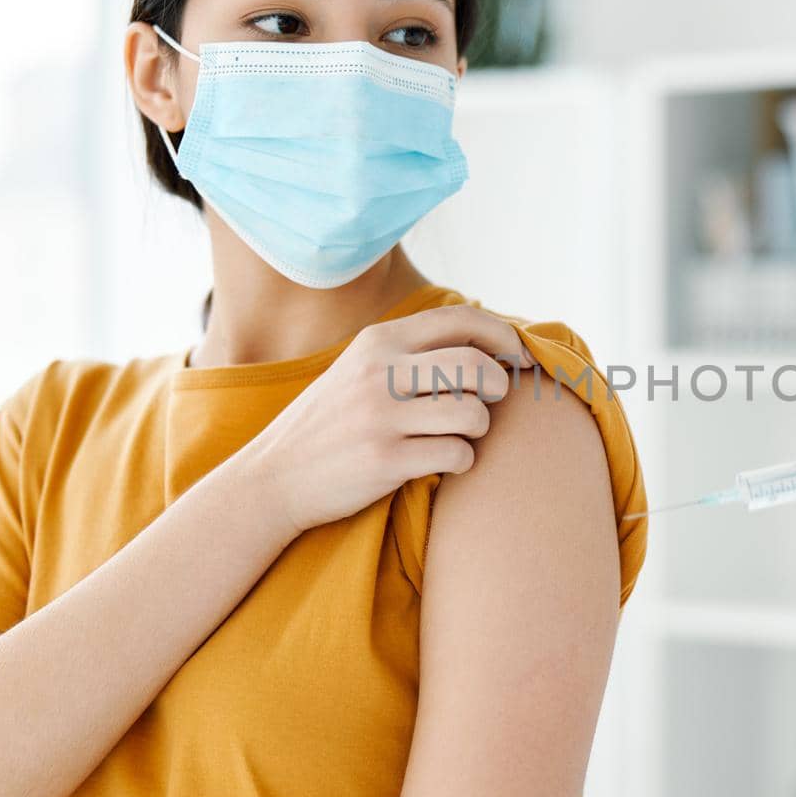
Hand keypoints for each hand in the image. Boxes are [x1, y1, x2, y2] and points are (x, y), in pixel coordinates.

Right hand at [236, 305, 532, 534]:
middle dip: (499, 386)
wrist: (274, 477)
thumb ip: (412, 351)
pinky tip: (441, 463)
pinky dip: (461, 461)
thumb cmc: (333, 423)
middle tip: (490, 402)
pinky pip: (458, 455)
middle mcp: (380, 371)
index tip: (521, 358)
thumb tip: (488, 341)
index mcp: (378, 340)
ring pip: (473, 413)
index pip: (462, 319)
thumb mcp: (361, 369)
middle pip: (477, 365)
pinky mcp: (385, 460)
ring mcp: (381, 416)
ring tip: (458, 436)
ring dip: (478, 429)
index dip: (504, 337)